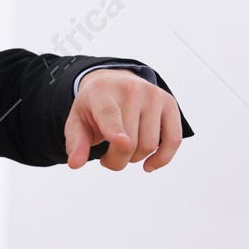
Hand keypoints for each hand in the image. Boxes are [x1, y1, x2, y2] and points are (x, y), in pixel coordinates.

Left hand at [63, 69, 182, 172]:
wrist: (114, 82)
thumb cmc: (94, 107)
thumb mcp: (78, 121)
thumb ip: (76, 142)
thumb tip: (75, 164)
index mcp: (102, 91)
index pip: (110, 114)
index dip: (116, 130)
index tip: (122, 142)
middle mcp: (131, 89)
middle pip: (130, 143)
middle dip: (116, 160)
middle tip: (107, 158)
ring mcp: (153, 95)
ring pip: (149, 145)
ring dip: (134, 159)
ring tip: (122, 151)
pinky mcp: (169, 103)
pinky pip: (174, 140)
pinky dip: (162, 158)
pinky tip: (148, 165)